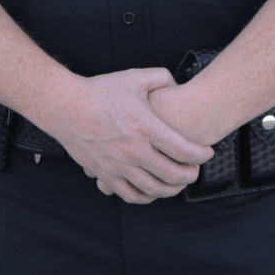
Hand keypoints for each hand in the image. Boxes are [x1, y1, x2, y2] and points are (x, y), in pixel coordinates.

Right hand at [50, 67, 214, 204]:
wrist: (66, 107)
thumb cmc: (101, 91)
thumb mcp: (134, 78)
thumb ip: (160, 77)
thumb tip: (176, 82)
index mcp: (145, 127)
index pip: (183, 149)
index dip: (201, 154)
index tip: (208, 153)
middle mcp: (135, 151)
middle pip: (172, 174)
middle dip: (190, 175)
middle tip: (196, 170)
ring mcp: (119, 166)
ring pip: (153, 189)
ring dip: (171, 190)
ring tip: (178, 183)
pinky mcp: (105, 174)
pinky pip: (129, 195)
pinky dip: (145, 197)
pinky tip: (151, 191)